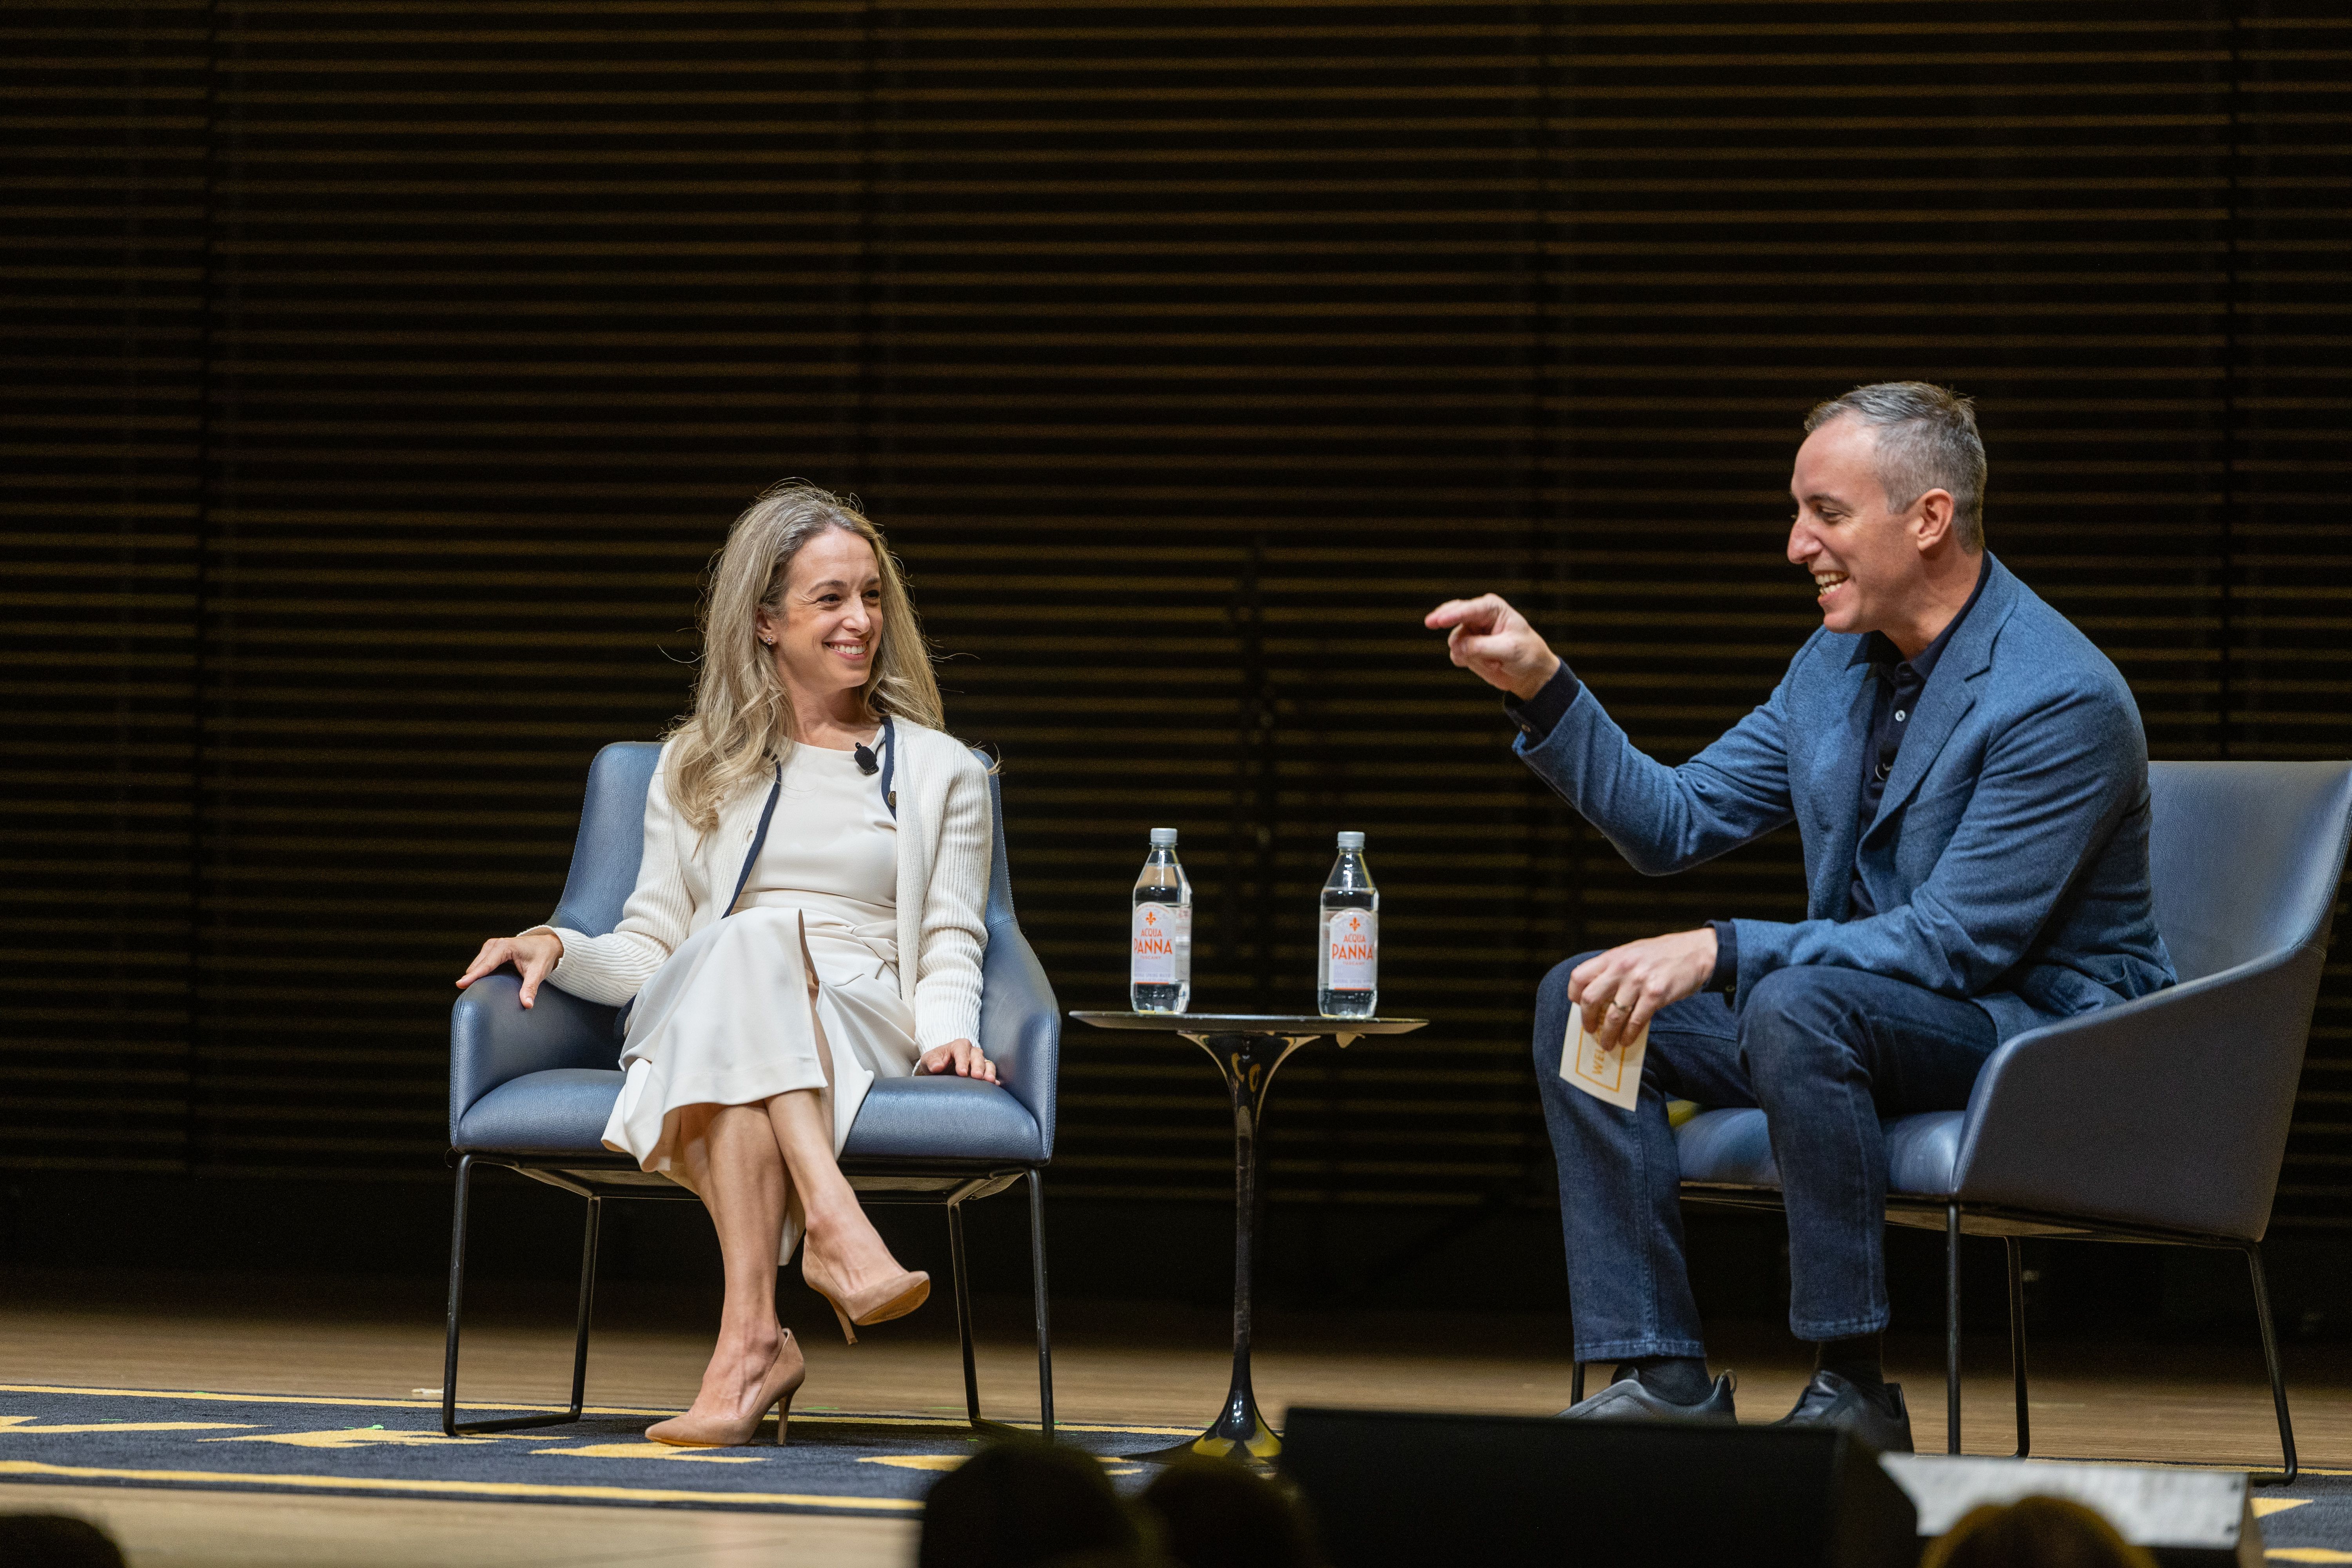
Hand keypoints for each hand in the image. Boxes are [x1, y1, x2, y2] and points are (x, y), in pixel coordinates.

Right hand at [457, 930, 563, 1008]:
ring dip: (476, 977)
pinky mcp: (490, 951)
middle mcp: (494, 944)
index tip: (460, 985)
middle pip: (477, 966)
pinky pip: (479, 965)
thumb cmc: (543, 956)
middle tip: (473, 997)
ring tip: (478, 991)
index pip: (485, 965)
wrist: (547, 944)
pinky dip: (480, 974)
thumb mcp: (538, 972)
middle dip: (474, 980)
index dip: (473, 976)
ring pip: (476, 966)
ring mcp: (490, 946)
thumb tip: (527, 1004)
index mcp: (504, 947)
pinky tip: (483, 984)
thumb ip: (530, 988)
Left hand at [917, 1038, 998, 1083]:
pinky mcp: (984, 1071)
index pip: (962, 1050)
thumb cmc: (935, 1062)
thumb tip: (937, 1066)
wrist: (940, 1068)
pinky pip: (991, 1073)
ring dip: (989, 1072)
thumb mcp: (928, 1059)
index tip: (961, 1072)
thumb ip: (932, 1061)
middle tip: (977, 1077)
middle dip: (978, 1066)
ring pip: (987, 1063)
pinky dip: (993, 1079)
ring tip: (989, 1081)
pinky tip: (995, 1085)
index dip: (963, 1061)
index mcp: (959, 1045)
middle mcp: (972, 1051)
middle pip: (977, 1056)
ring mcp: (979, 1061)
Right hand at [1424, 593, 1561, 699]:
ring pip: (1455, 641)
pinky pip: (1456, 655)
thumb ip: (1481, 647)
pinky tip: (1489, 665)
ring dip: (1472, 655)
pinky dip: (1470, 663)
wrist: (1530, 673)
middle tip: (1430, 622)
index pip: (1468, 609)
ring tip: (1495, 662)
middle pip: (1452, 615)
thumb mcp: (1509, 649)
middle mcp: (1478, 617)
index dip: (1452, 614)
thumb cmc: (1527, 654)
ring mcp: (1470, 633)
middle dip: (1444, 620)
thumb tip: (1458, 647)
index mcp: (1492, 608)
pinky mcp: (1466, 648)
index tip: (1438, 621)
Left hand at [1568, 929, 1717, 1051]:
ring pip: (1612, 1016)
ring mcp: (1639, 981)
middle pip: (1590, 998)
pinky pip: (1635, 1021)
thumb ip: (1615, 969)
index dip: (1574, 995)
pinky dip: (1629, 1035)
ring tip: (1608, 1044)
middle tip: (1590, 1030)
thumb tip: (1599, 995)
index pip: (1579, 976)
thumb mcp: (1633, 953)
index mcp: (1613, 957)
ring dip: (1607, 1035)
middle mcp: (1622, 968)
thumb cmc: (1663, 954)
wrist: (1697, 951)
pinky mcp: (1656, 994)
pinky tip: (1627, 1041)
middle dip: (1587, 1019)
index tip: (1578, 1006)